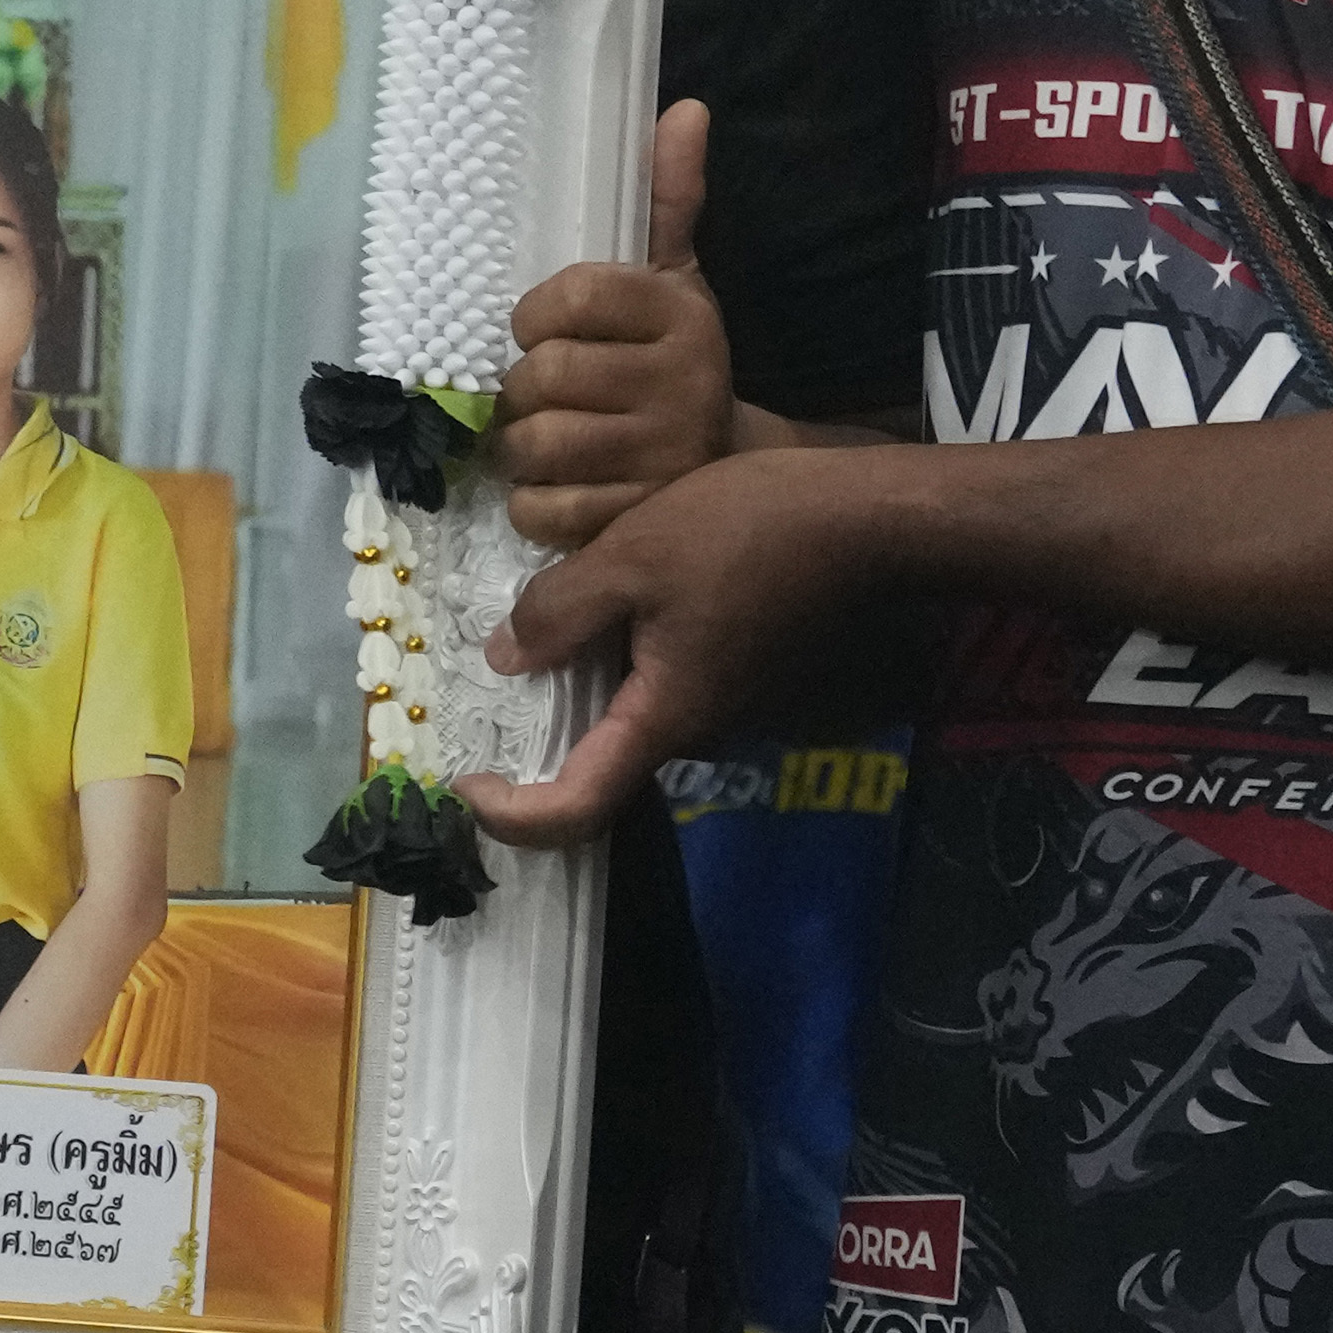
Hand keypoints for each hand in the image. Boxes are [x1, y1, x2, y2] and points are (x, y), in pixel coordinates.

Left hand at [459, 443, 896, 846]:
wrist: (867, 517)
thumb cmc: (749, 532)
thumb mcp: (632, 556)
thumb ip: (559, 611)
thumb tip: (504, 657)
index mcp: (665, 719)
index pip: (576, 809)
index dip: (511, 816)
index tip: (465, 779)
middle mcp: (697, 730)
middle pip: (600, 763)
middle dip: (538, 734)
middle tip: (492, 678)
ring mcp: (727, 702)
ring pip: (631, 714)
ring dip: (580, 684)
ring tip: (547, 619)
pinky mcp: (743, 668)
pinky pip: (663, 680)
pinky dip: (619, 656)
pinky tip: (609, 594)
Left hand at [498, 100, 730, 548]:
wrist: (725, 468)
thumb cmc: (674, 360)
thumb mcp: (675, 279)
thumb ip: (668, 198)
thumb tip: (685, 109)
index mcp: (681, 313)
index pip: (572, 296)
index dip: (534, 315)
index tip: (537, 328)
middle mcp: (681, 383)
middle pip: (544, 376)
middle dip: (522, 389)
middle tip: (537, 395)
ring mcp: (663, 456)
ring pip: (537, 445)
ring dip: (519, 448)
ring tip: (541, 439)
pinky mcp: (639, 519)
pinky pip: (544, 511)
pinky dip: (530, 503)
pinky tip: (554, 486)